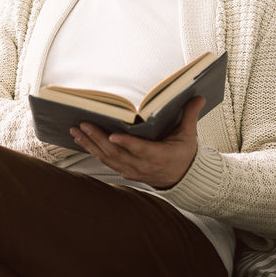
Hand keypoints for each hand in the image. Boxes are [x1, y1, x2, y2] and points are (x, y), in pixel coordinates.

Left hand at [70, 96, 204, 189]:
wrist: (183, 180)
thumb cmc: (185, 154)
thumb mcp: (189, 136)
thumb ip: (190, 115)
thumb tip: (199, 96)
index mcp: (158, 156)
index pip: (140, 150)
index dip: (126, 144)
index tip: (112, 136)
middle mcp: (142, 166)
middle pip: (116, 153)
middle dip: (97, 138)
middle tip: (83, 124)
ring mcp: (132, 170)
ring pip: (107, 158)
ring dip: (90, 144)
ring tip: (76, 131)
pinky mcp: (126, 172)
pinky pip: (106, 161)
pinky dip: (93, 151)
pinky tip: (82, 140)